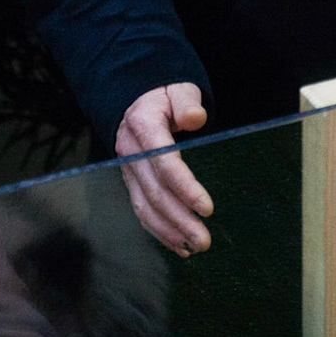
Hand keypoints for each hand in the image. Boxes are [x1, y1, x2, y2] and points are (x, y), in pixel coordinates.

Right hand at [115, 82, 214, 255]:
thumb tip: (196, 118)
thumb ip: (186, 102)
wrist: (138, 101)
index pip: (164, 164)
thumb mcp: (177, 89)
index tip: (207, 208)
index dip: (185, 188)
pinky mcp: (132, 182)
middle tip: (204, 240)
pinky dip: (159, 230)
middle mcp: (131, 152)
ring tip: (194, 248)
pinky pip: (142, 210)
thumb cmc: (164, 96)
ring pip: (145, 206)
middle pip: (154, 192)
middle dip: (179, 219)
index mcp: (143, 127)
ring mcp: (128, 170)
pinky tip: (178, 245)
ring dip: (169, 231)